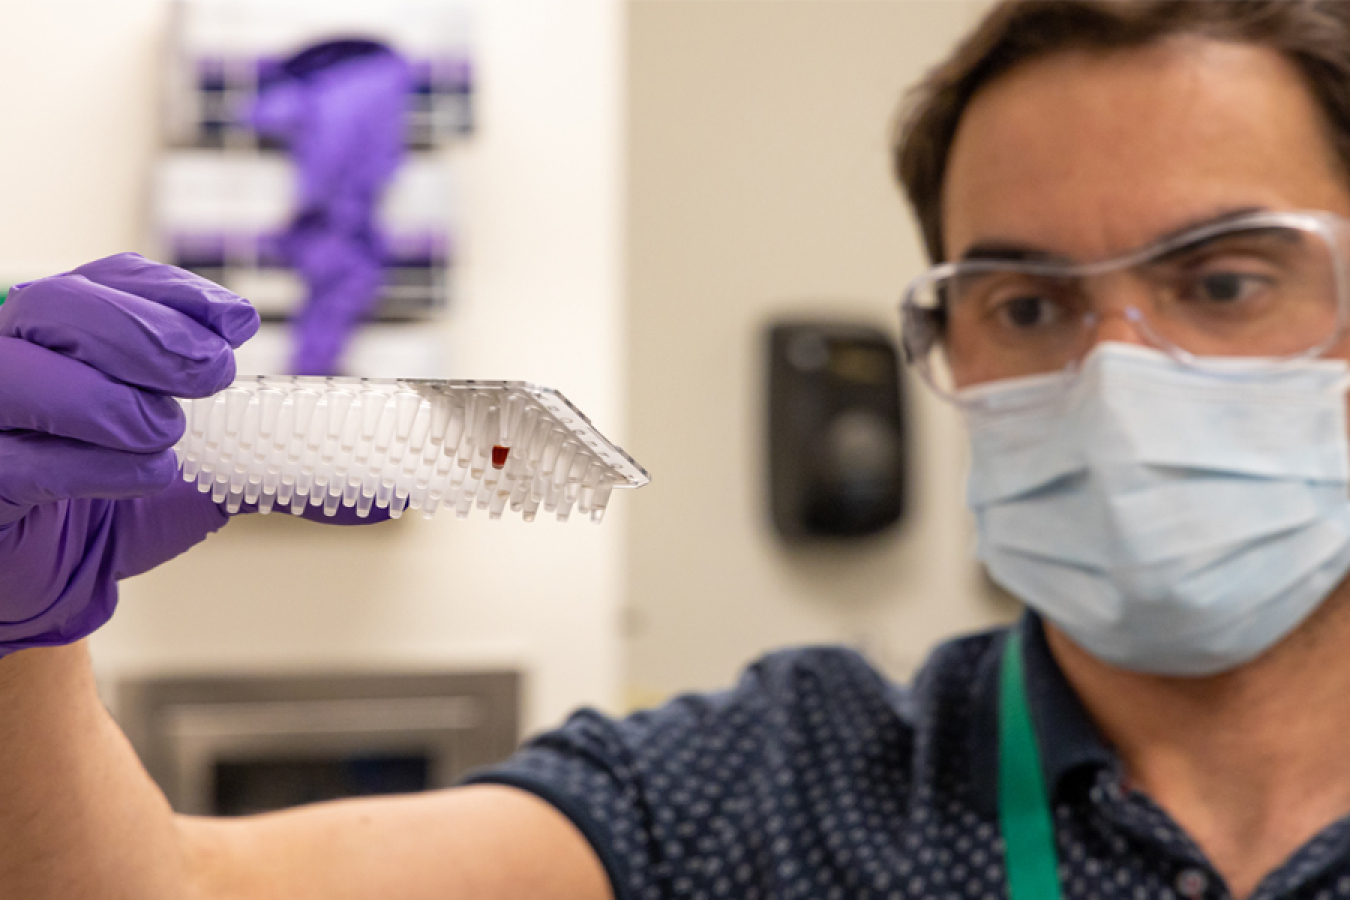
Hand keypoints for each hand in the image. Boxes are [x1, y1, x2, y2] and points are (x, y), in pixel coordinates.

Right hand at [0, 253, 257, 655]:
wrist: (52, 575)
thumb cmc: (118, 503)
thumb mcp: (211, 476)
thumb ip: (283, 470)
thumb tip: (388, 497)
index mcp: (73, 329)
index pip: (117, 278)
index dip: (179, 295)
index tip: (240, 325)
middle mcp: (15, 352)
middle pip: (62, 303)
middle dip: (148, 335)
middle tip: (213, 376)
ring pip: (20, 367)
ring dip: (110, 399)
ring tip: (166, 435)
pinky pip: (13, 456)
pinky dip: (85, 463)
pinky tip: (142, 474)